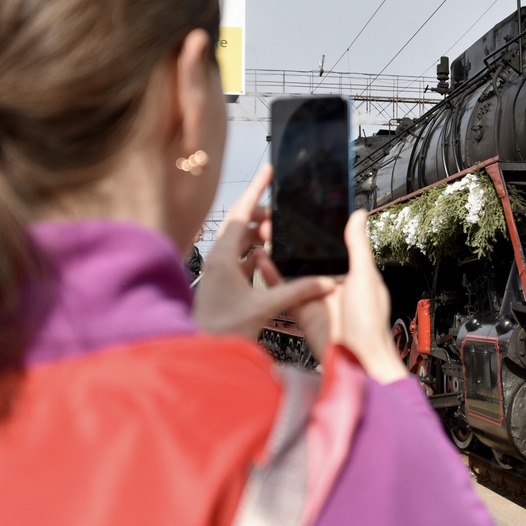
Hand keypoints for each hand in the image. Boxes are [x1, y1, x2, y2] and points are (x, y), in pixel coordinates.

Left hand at [192, 165, 334, 339]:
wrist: (199, 354)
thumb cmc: (221, 331)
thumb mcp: (263, 308)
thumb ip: (296, 292)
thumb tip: (326, 283)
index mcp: (222, 257)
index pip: (241, 213)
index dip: (256, 189)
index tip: (268, 171)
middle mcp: (218, 259)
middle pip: (241, 224)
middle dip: (263, 214)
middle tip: (284, 212)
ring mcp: (219, 271)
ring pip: (241, 241)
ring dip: (260, 235)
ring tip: (281, 233)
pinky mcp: (223, 283)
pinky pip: (241, 258)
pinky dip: (257, 253)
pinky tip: (271, 258)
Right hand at [252, 210, 407, 383]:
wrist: (356, 359)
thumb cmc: (369, 322)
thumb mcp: (365, 276)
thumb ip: (358, 245)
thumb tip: (359, 215)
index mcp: (352, 273)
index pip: (332, 246)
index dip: (317, 232)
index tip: (302, 214)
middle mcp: (332, 283)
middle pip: (308, 257)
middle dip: (292, 241)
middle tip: (276, 222)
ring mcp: (315, 297)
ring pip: (293, 272)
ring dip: (279, 255)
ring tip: (265, 236)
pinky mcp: (301, 310)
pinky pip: (284, 291)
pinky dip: (272, 277)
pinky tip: (262, 262)